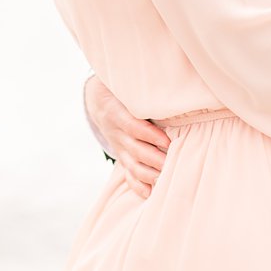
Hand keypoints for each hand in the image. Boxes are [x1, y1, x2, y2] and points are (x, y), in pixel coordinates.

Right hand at [84, 76, 167, 198]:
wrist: (97, 101)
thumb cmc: (118, 89)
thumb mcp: (123, 84)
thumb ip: (139, 85)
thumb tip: (164, 76)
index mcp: (117, 114)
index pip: (134, 127)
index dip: (149, 135)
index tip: (167, 141)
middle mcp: (117, 134)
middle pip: (136, 150)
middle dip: (155, 159)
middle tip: (172, 164)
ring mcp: (119, 147)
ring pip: (133, 165)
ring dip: (149, 174)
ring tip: (165, 179)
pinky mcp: (122, 156)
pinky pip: (128, 174)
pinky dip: (138, 185)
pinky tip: (150, 194)